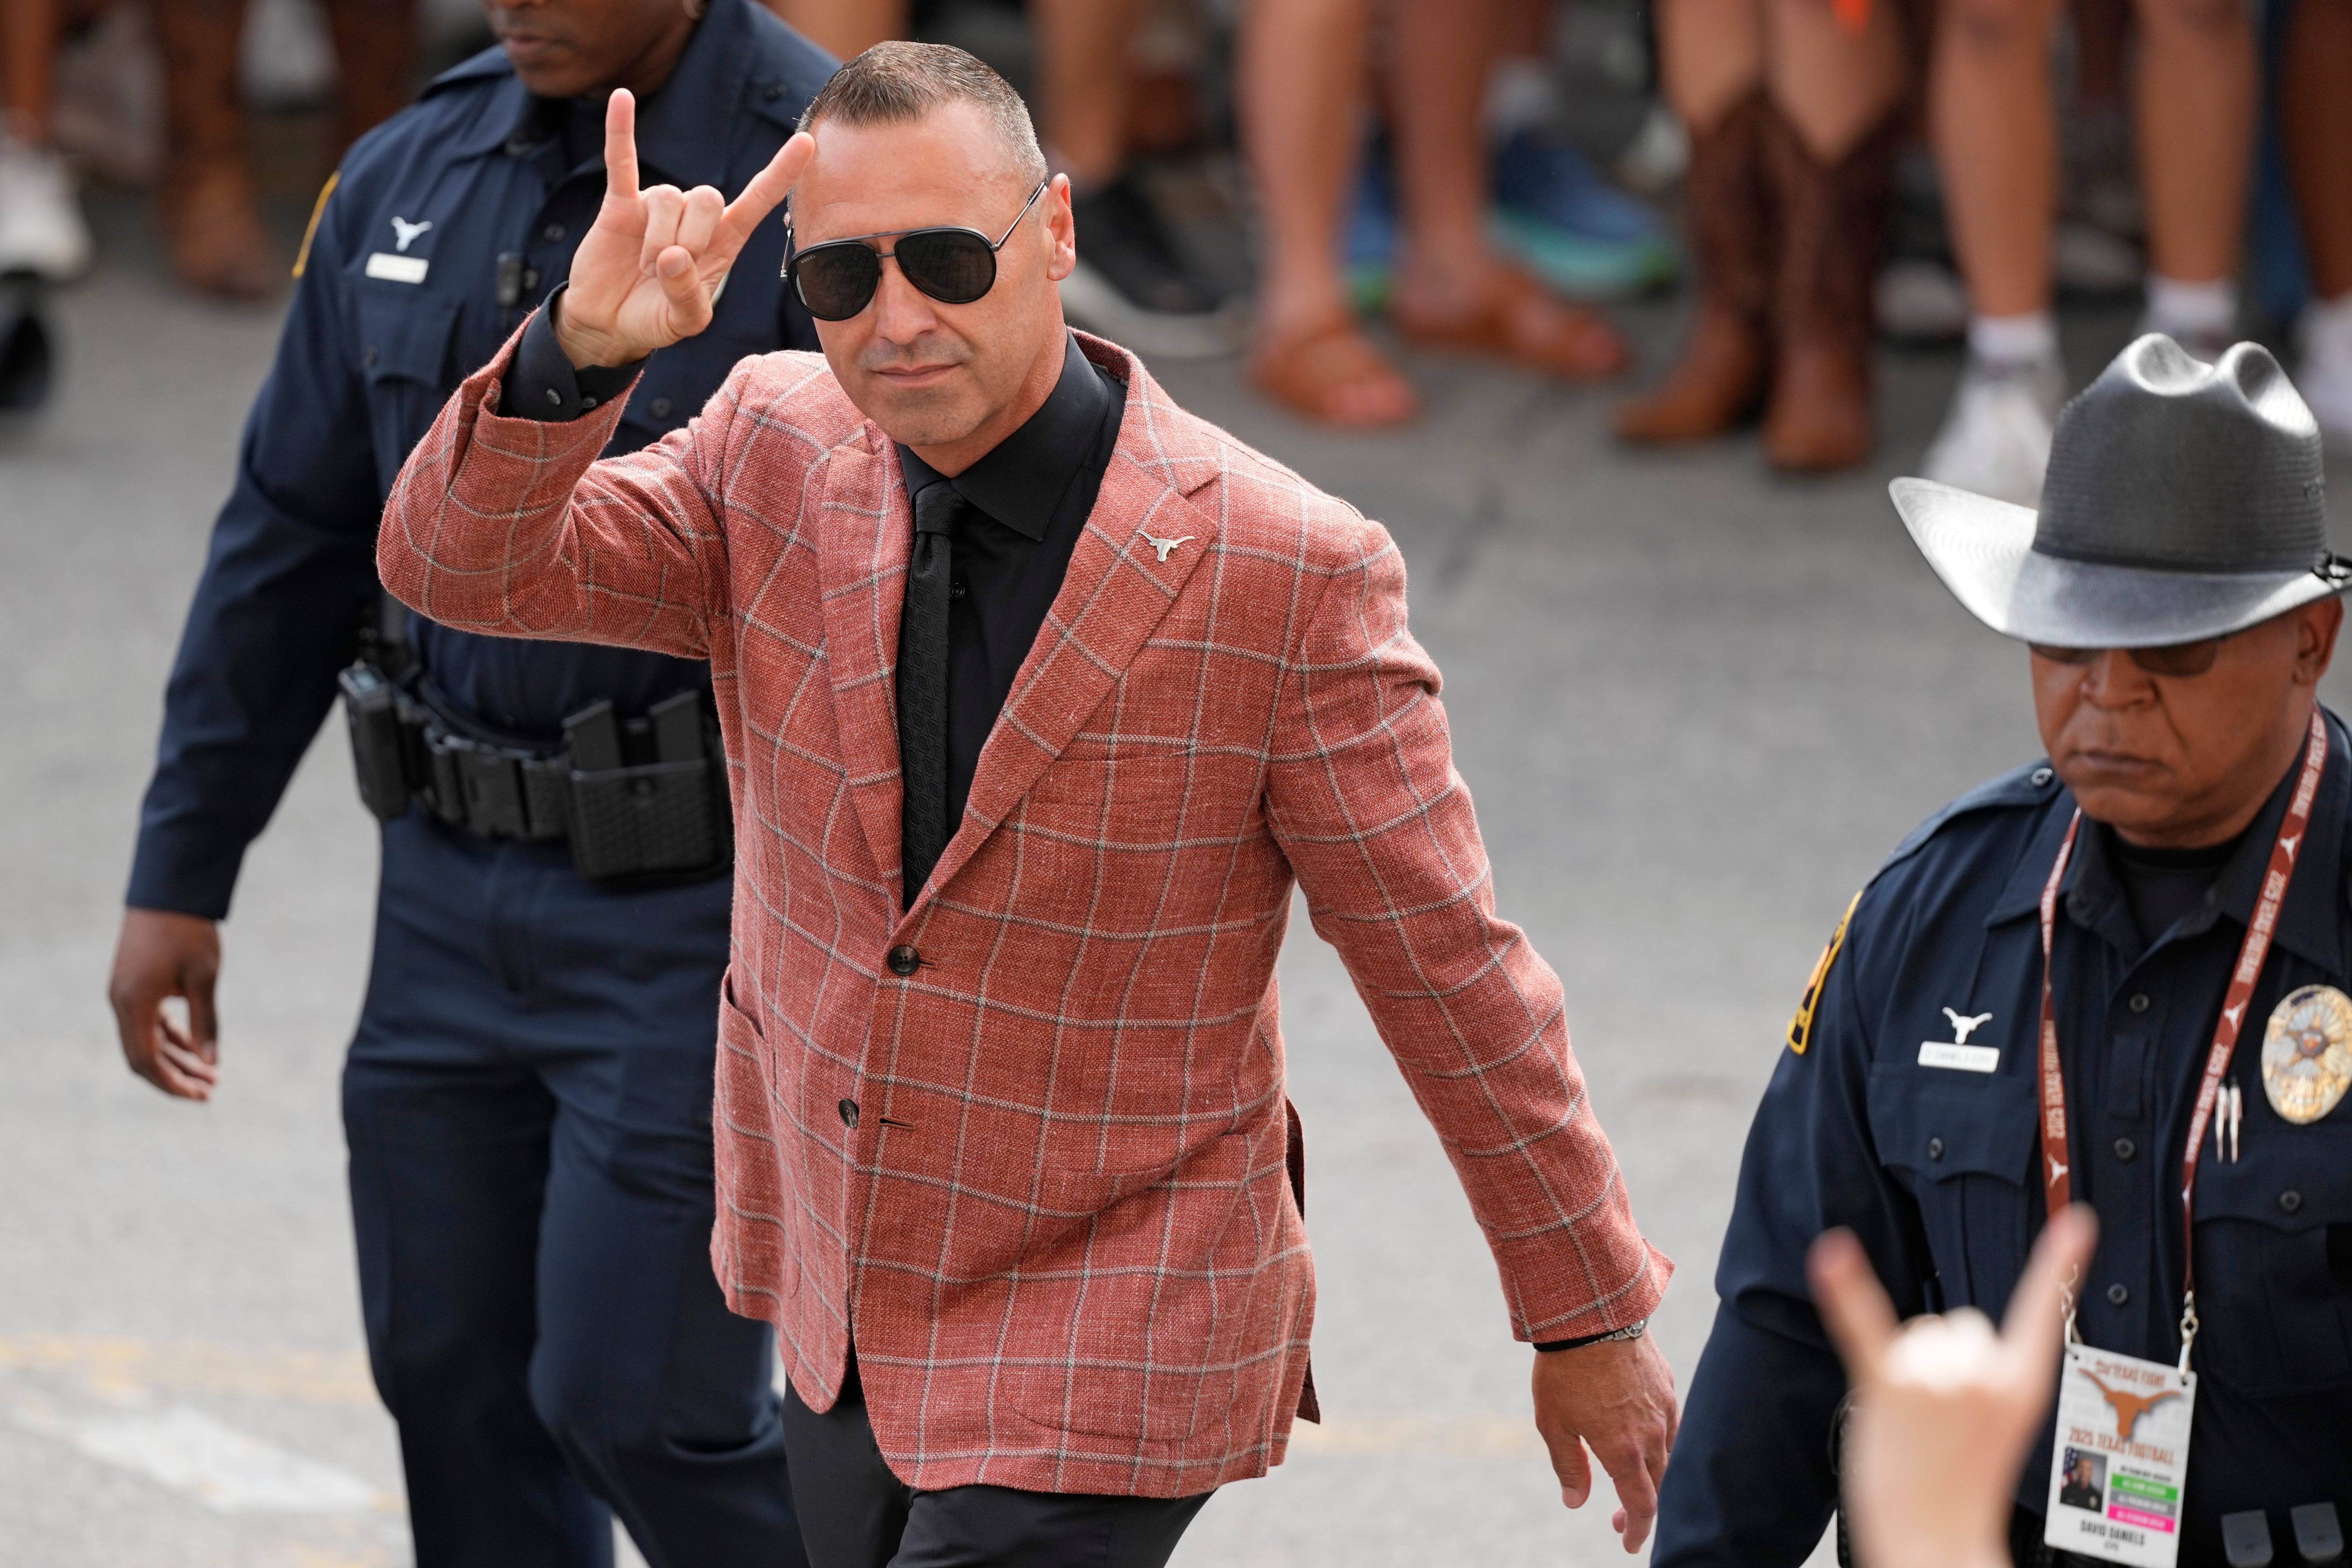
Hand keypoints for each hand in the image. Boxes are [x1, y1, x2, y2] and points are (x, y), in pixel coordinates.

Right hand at [107, 908, 221, 1099]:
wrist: (169, 892)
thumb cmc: (189, 932)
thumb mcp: (203, 978)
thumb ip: (205, 1022)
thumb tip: (211, 1062)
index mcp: (133, 1003)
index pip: (145, 1060)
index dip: (171, 1083)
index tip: (199, 1096)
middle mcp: (121, 1003)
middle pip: (143, 1056)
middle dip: (176, 1076)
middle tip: (210, 1091)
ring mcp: (125, 994)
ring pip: (147, 1040)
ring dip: (177, 1058)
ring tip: (212, 1074)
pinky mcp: (134, 986)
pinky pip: (149, 1022)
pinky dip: (172, 1037)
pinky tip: (197, 1049)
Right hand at [553, 89, 814, 368]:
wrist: (611, 323)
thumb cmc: (656, 319)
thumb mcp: (684, 322)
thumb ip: (688, 296)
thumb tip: (674, 256)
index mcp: (723, 241)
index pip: (758, 199)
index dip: (781, 173)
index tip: (808, 143)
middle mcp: (694, 217)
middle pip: (710, 197)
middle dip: (693, 238)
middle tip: (669, 272)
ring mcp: (657, 206)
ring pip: (670, 197)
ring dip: (658, 237)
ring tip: (645, 268)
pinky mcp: (621, 204)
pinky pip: (621, 161)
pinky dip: (621, 131)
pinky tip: (622, 99)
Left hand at [1532, 1328, 1679, 1552]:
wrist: (1590, 1313)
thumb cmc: (1564, 1370)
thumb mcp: (1553, 1423)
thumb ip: (1568, 1466)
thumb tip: (1577, 1502)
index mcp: (1623, 1450)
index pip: (1641, 1505)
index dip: (1638, 1530)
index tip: (1628, 1544)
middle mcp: (1651, 1434)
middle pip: (1658, 1484)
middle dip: (1642, 1508)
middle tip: (1620, 1518)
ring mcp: (1664, 1408)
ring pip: (1667, 1454)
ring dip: (1651, 1473)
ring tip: (1629, 1477)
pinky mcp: (1667, 1385)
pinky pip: (1671, 1424)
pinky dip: (1659, 1441)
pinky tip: (1642, 1439)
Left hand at [1810, 1206, 2097, 1567]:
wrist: (1933, 1540)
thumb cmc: (1958, 1490)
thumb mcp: (1991, 1430)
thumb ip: (1980, 1379)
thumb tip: (1949, 1341)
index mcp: (2019, 1387)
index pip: (2043, 1311)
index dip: (2062, 1263)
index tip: (2081, 1218)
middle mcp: (1981, 1375)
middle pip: (1955, 1324)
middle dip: (1941, 1362)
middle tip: (1938, 1421)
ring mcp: (1934, 1377)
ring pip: (1915, 1336)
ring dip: (1906, 1371)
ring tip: (1911, 1424)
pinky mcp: (1885, 1383)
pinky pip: (1863, 1323)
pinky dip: (1844, 1287)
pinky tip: (1832, 1253)